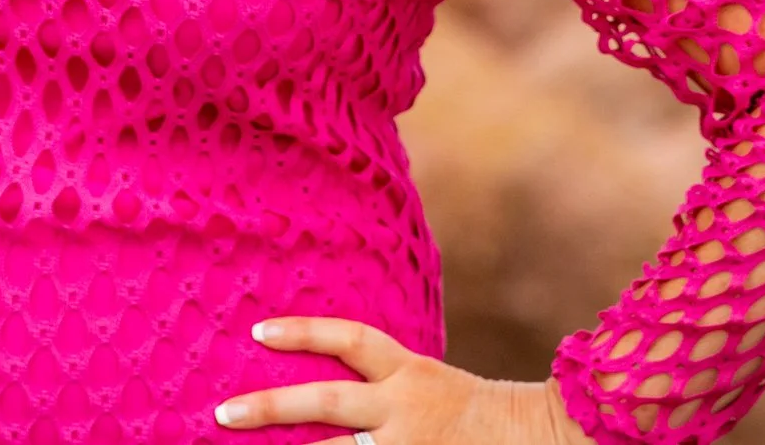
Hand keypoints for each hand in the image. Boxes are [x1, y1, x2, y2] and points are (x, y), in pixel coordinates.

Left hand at [215, 316, 592, 443]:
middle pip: (325, 401)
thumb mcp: (433, 383)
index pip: (350, 340)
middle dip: (271, 407)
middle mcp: (403, 410)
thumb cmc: (482, 413)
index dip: (304, 332)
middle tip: (222, 411)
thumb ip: (387, 383)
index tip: (259, 331)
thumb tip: (329, 390)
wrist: (542, 437)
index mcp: (409, 374)